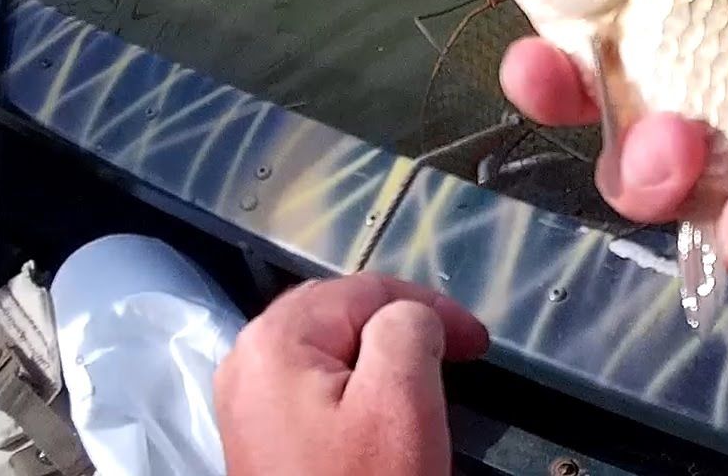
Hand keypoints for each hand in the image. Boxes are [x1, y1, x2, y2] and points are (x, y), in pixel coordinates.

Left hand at [215, 274, 489, 475]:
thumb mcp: (401, 400)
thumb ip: (407, 328)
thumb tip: (410, 317)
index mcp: (275, 340)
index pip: (367, 289)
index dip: (432, 308)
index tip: (478, 346)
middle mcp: (248, 362)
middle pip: (341, 313)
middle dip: (403, 326)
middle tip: (456, 355)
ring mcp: (248, 402)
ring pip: (329, 350)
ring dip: (382, 357)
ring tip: (426, 381)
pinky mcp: (261, 437)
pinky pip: (315, 387)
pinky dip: (357, 387)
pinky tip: (384, 412)